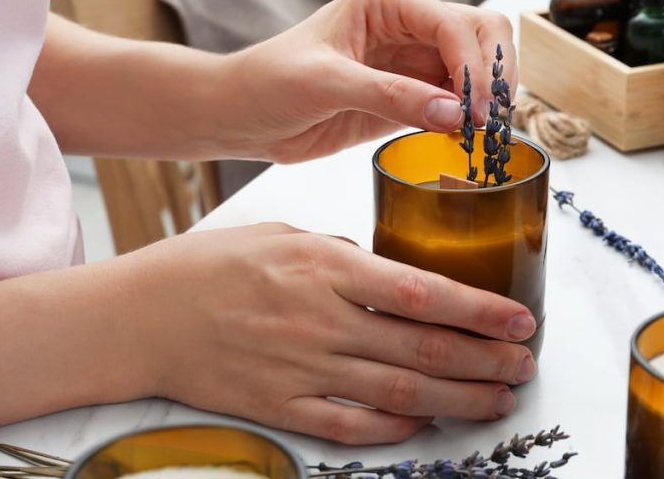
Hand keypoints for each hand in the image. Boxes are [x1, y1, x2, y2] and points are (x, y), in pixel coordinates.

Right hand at [110, 223, 536, 444]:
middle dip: (484, 360)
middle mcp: (320, 320)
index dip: (479, 311)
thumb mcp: (279, 234)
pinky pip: (350, 426)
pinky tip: (426, 425)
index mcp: (323, 267)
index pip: (422, 291)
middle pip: (422, 349)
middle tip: (524, 366)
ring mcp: (300, 367)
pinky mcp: (279, 405)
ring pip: (399, 394)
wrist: (139, 315)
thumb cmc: (205, 266)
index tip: (519, 319)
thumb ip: (339, 254)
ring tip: (497, 399)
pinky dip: (395, 430)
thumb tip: (386, 274)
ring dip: (457, 400)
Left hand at [217, 0, 516, 162]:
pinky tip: (466, 140)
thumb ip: (389, 95)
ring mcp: (412, 60)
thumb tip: (452, 113)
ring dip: (487, 100)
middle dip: (492, 74)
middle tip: (488, 120)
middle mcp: (407, 23)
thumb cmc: (269, 81)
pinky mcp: (410, 96)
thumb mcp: (325, 83)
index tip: (474, 109)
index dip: (472, 64)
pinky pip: (455, 104)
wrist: (243, 115)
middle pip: (479, 34)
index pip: (451, 22)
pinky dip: (469, 120)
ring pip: (475, 70)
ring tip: (482, 135)